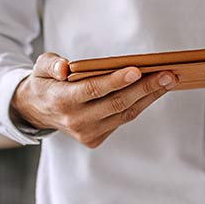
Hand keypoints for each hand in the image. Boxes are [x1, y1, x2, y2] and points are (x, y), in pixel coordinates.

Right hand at [10, 53, 176, 147]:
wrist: (36, 110)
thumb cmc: (45, 82)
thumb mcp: (40, 66)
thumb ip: (51, 64)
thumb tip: (64, 67)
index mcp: (61, 100)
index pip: (93, 90)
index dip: (115, 81)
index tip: (137, 70)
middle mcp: (75, 120)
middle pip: (117, 103)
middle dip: (145, 88)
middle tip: (168, 74)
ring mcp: (87, 133)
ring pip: (124, 114)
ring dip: (149, 97)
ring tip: (168, 80)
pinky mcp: (95, 139)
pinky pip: (122, 120)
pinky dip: (139, 105)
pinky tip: (153, 91)